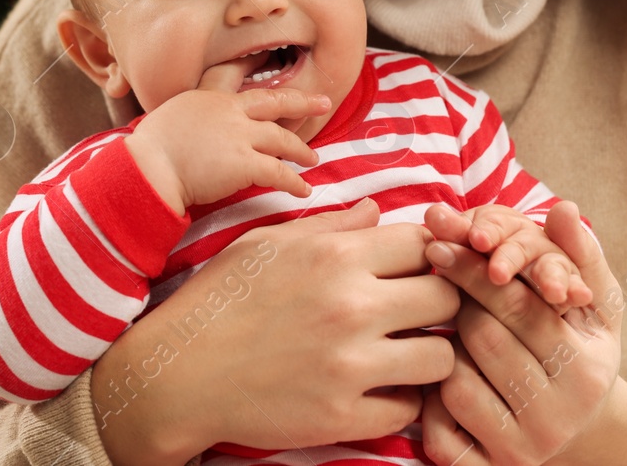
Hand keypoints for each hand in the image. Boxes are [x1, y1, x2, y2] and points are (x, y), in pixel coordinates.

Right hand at [91, 198, 460, 465]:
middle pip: (448, 299)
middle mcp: (350, 307)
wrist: (178, 373)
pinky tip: (378, 387)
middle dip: (440, 303)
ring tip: (404, 353)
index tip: (415, 268)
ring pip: (442, 359)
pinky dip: (400, 400)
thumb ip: (331, 226)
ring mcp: (349, 365)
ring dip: (429, 356)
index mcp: (334, 256)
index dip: (428, 255)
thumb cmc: (220, 300)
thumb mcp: (268, 244)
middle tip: (417, 313)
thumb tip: (377, 210)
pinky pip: (409, 409)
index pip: (425, 244)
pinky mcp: (342, 416)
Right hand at [124, 58, 331, 212]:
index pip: (242, 83)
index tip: (280, 75)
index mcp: (209, 98)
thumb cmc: (149, 150)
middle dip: (302, 102)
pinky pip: (279, 172)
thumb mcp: (170, 119)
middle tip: (323, 102)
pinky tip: (302, 189)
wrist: (147, 168)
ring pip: (282, 139)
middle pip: (274, 101)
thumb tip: (194, 132)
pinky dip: (294, 182)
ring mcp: (238, 135)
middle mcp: (228, 111)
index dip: (264, 78)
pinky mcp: (244, 163)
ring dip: (301, 150)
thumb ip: (191, 120)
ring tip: (313, 159)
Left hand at [419, 201, 626, 465]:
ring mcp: (524, 449)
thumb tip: (564, 208)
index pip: (520, 306)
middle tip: (438, 285)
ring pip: (456, 380)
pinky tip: (438, 383)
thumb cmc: (579, 350)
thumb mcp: (596, 304)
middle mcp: (559, 416)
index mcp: (586, 368)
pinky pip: (440, 430)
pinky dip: (430, 403)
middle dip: (458, 304)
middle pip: (483, 338)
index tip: (439, 243)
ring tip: (450, 335)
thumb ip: (580, 254)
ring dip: (443, 350)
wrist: (584, 434)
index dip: (475, 270)